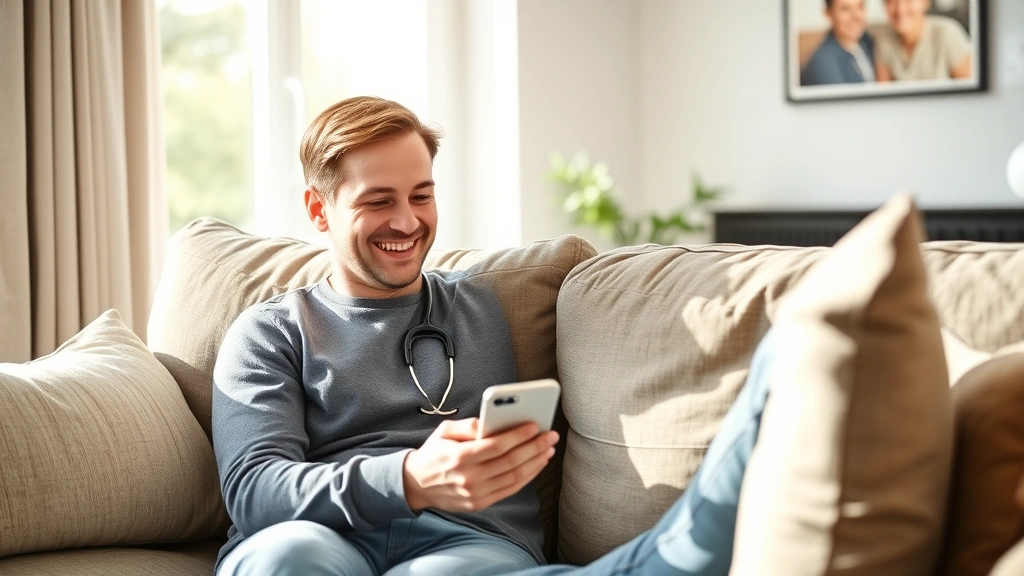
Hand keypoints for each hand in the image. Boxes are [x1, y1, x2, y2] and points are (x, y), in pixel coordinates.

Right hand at [402, 418, 558, 512]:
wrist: (417, 484)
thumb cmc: (434, 453)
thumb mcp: (444, 431)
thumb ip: (467, 426)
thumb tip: (490, 421)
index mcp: (459, 456)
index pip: (496, 446)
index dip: (518, 436)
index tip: (534, 426)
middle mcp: (469, 477)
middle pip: (510, 462)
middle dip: (534, 447)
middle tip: (550, 436)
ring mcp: (476, 493)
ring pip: (514, 478)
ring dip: (535, 463)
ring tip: (548, 449)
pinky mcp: (480, 503)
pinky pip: (510, 490)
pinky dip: (527, 477)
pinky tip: (536, 465)